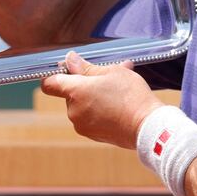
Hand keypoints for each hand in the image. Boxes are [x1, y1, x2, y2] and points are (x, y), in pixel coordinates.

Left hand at [42, 51, 163, 148]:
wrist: (147, 126)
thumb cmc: (130, 96)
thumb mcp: (111, 72)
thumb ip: (86, 67)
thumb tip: (70, 60)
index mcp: (75, 92)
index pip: (49, 84)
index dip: (56, 74)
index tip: (68, 69)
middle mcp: (73, 111)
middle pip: (71, 93)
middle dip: (87, 84)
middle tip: (108, 77)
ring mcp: (82, 125)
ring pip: (83, 105)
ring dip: (95, 96)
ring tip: (119, 90)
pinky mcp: (93, 135)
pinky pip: (91, 117)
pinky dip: (100, 110)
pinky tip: (119, 104)